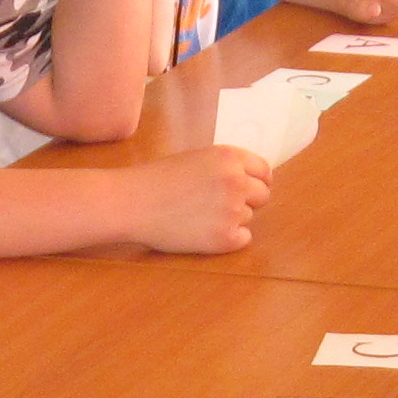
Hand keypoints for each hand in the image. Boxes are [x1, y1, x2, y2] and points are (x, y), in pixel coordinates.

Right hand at [133, 143, 273, 253]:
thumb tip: (249, 180)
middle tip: (222, 206)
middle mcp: (237, 181)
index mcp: (230, 157)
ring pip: (249, 217)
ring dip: (232, 219)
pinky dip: (228, 238)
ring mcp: (233, 210)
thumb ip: (225, 167)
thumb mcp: (197, 158)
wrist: (133, 203)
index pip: (264, 171)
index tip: (251, 189)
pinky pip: (243, 239)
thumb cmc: (157, 180)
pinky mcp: (225, 238)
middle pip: (263, 195)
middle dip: (248, 201)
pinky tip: (203, 232)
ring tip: (200, 216)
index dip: (258, 181)